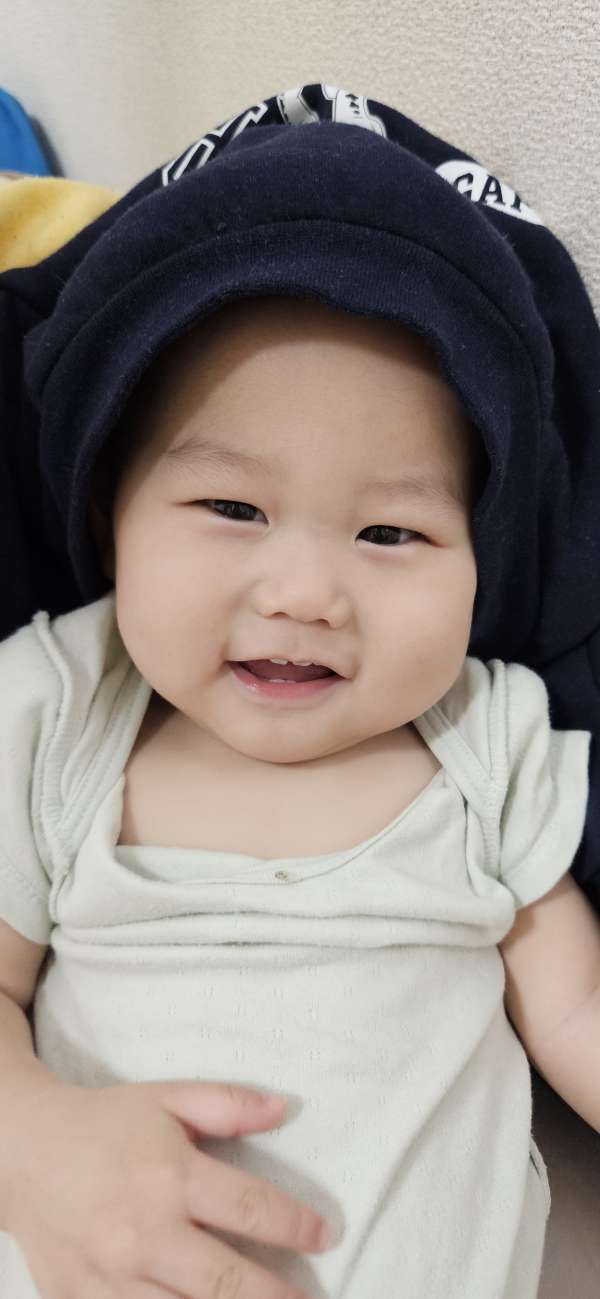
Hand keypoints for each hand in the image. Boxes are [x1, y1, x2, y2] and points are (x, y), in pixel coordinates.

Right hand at [5, 1078, 331, 1297]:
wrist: (21, 1150)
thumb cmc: (103, 1122)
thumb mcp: (166, 1098)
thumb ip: (227, 1104)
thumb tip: (285, 1108)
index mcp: (170, 1176)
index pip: (250, 1208)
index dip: (296, 1226)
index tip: (325, 1237)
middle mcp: (144, 1232)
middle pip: (226, 1283)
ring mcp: (112, 1277)